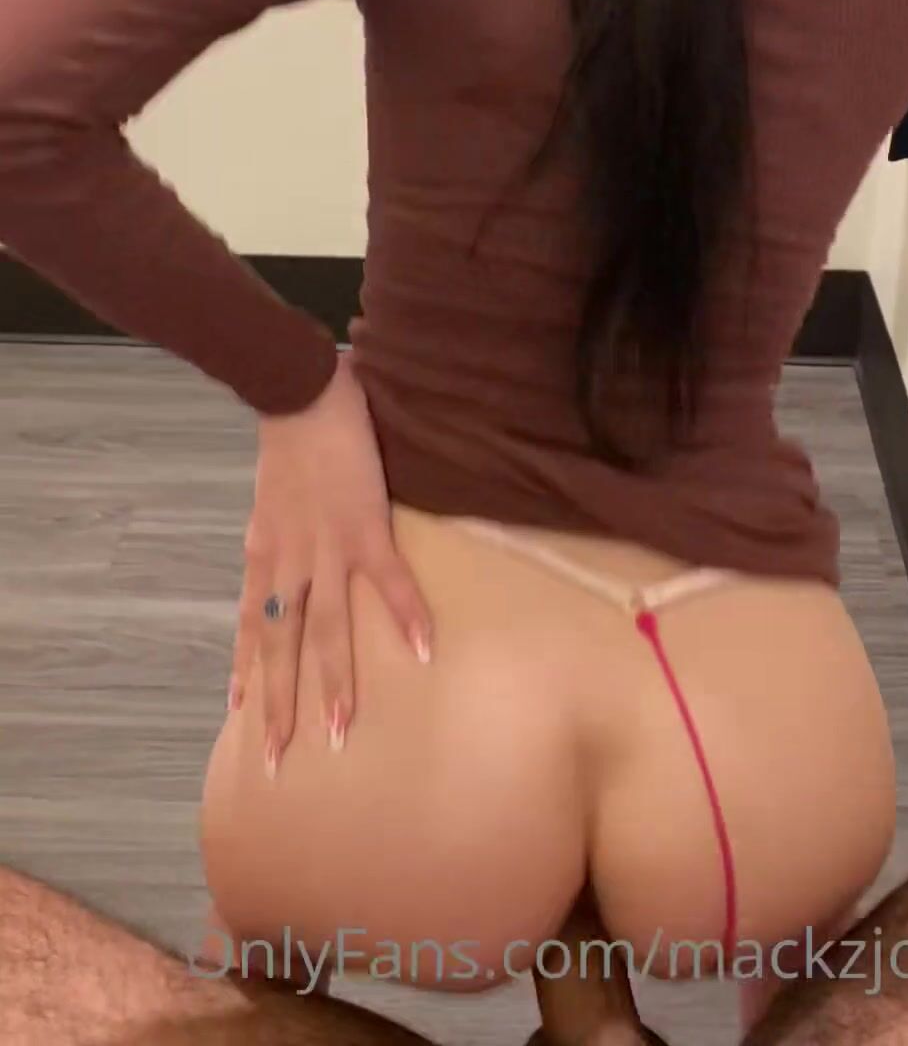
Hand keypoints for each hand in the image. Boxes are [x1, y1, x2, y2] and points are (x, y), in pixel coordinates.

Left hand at [227, 353, 431, 771]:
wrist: (298, 392)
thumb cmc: (287, 442)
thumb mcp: (266, 502)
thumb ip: (271, 539)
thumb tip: (272, 564)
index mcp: (264, 555)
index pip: (252, 627)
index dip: (247, 672)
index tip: (241, 717)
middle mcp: (289, 562)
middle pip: (283, 645)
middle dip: (282, 703)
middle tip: (283, 757)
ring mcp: (327, 548)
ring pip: (326, 629)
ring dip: (335, 681)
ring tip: (344, 728)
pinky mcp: (365, 526)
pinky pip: (389, 581)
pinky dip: (407, 614)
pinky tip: (425, 650)